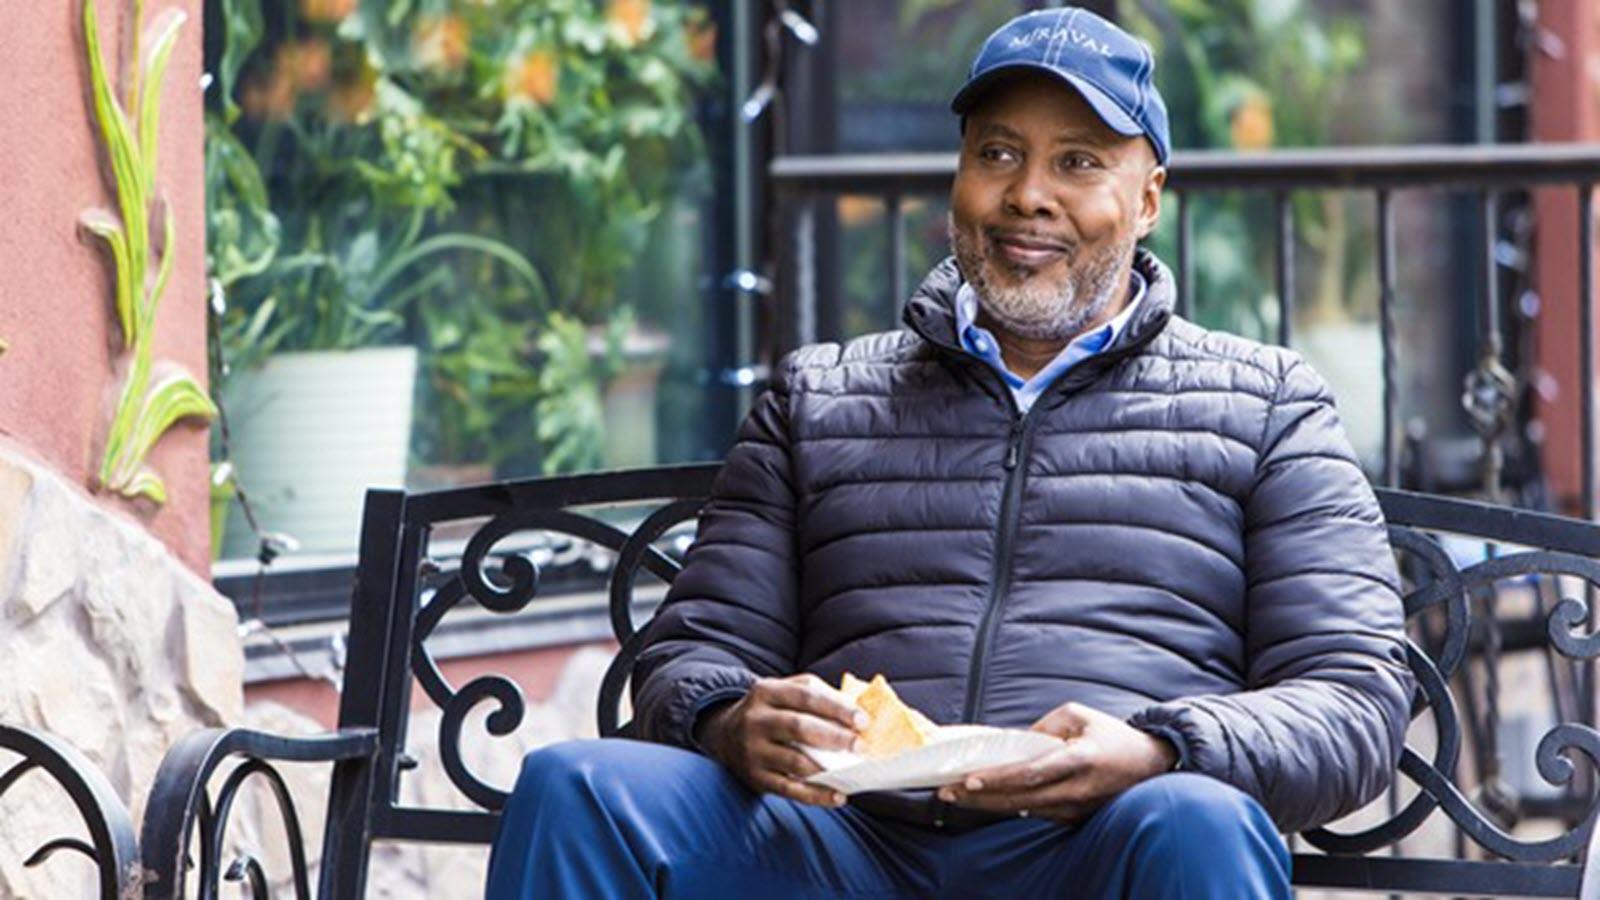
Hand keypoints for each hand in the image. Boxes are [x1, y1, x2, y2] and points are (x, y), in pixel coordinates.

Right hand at [696, 673, 867, 807]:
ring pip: (795, 761)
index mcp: (766, 692)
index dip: (837, 708)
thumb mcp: (784, 692)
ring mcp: (753, 751)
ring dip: (828, 768)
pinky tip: (838, 796)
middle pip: (799, 727)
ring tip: (853, 772)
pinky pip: (790, 789)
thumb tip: (856, 710)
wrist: (725, 735)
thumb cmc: (770, 712)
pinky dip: (816, 795)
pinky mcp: (756, 777)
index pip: (806, 696)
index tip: (863, 720)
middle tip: (860, 745)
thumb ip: (817, 694)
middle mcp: (756, 720)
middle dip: (834, 737)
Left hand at [937, 701, 1176, 823]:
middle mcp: (1077, 790)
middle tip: (947, 791)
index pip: (1032, 773)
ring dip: (989, 803)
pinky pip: (1036, 812)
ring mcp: (1077, 809)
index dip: (1000, 779)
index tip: (970, 780)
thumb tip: (1011, 742)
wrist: (1150, 764)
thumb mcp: (1078, 716)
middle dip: (980, 796)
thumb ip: (1042, 728)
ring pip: (1024, 809)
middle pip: (1020, 798)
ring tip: (956, 795)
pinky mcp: (1075, 818)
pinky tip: (983, 799)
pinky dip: (1008, 805)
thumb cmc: (1111, 735)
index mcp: (1080, 760)